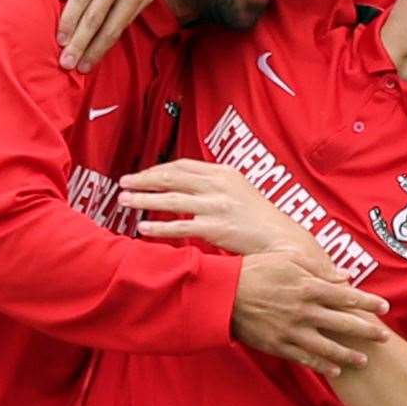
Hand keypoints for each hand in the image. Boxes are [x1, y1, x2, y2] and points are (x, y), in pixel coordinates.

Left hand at [120, 159, 313, 257]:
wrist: (283, 240)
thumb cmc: (260, 220)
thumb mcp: (240, 192)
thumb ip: (214, 187)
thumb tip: (187, 188)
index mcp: (224, 172)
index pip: (183, 165)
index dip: (158, 169)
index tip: (141, 174)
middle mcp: (219, 185)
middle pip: (172, 177)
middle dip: (143, 179)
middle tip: (123, 183)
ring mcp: (217, 206)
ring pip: (171, 200)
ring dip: (144, 200)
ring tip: (125, 202)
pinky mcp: (217, 228)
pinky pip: (180, 226)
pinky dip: (158, 227)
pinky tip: (142, 228)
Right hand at [231, 250, 389, 377]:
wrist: (225, 295)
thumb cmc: (256, 271)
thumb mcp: (287, 260)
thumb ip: (317, 268)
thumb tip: (343, 275)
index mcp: (309, 287)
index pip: (346, 295)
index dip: (367, 302)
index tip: (385, 307)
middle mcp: (305, 310)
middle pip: (343, 323)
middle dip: (366, 330)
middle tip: (384, 336)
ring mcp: (293, 331)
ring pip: (328, 346)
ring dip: (349, 354)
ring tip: (365, 360)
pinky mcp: (280, 345)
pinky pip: (306, 358)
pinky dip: (322, 365)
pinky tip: (336, 370)